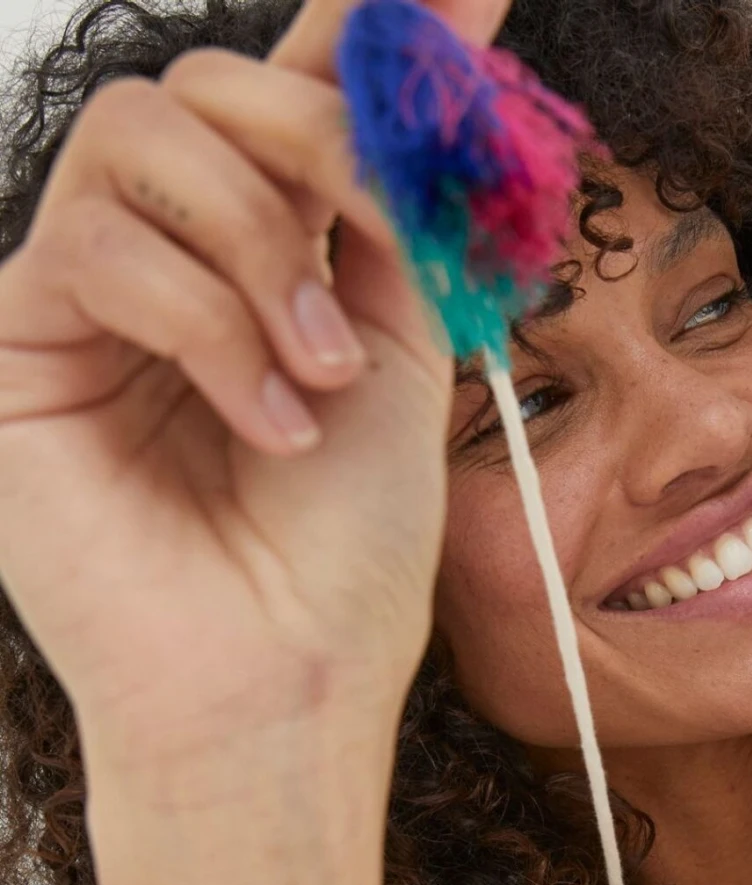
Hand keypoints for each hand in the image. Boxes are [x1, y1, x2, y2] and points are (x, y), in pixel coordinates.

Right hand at [0, 0, 509, 884]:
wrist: (285, 686)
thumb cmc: (344, 558)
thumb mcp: (408, 353)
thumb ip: (401, 200)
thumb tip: (443, 33)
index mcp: (266, 262)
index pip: (292, 105)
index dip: (362, 39)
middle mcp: (168, 261)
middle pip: (204, 83)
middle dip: (308, 147)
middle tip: (366, 265)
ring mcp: (82, 298)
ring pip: (143, 136)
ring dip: (258, 248)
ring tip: (313, 377)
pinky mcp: (17, 344)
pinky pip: (98, 243)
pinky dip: (203, 324)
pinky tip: (256, 419)